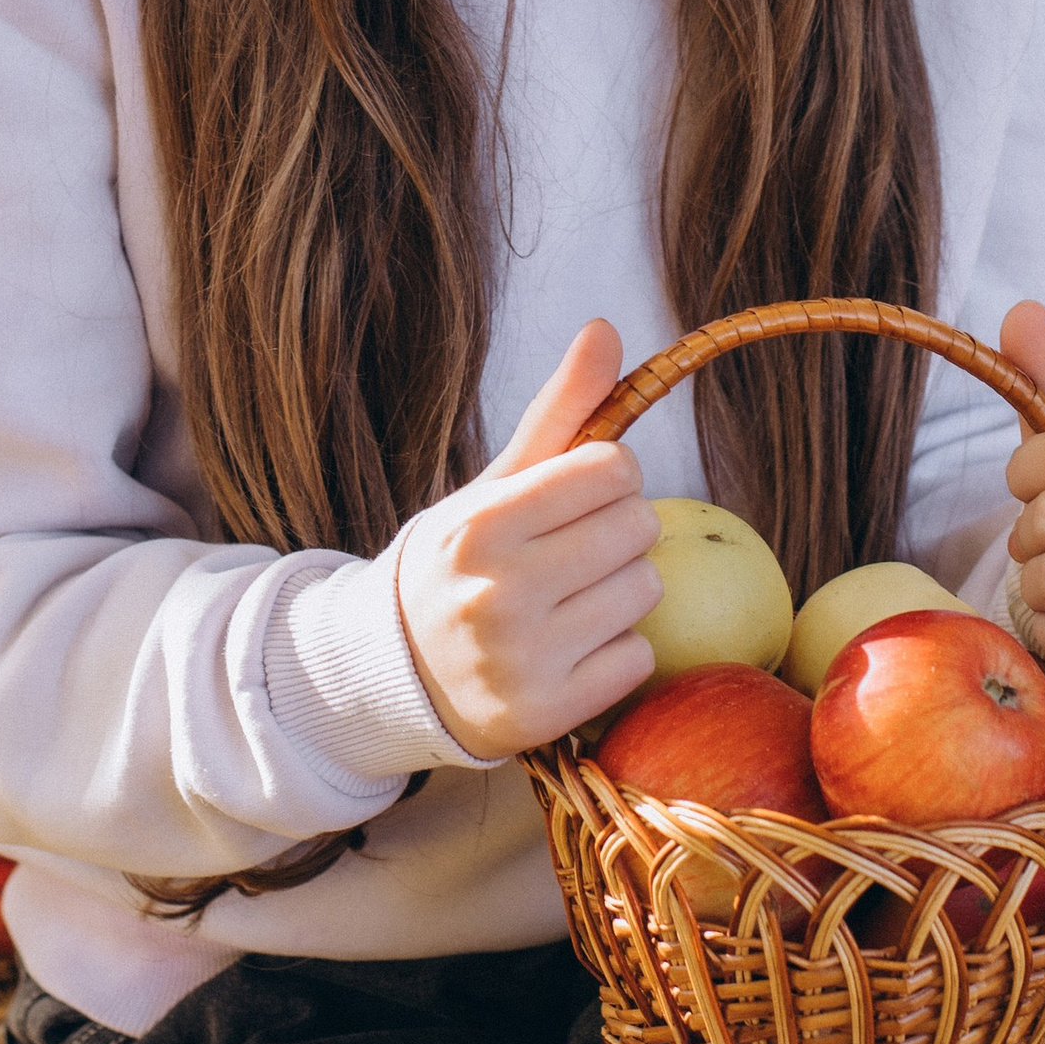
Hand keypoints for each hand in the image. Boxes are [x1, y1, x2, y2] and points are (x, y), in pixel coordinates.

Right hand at [395, 320, 661, 761]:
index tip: (576, 498)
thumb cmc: (463, 560)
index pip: (612, 469)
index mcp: (482, 522)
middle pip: (639, 528)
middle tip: (573, 553)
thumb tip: (607, 328)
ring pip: (647, 592)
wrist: (397, 669)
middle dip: (619, 532)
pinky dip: (616, 652)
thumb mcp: (496, 484)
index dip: (607, 478)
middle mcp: (498, 591)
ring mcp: (522, 659)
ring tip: (569, 600)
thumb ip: (559, 410)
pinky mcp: (546, 714)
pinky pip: (638, 659)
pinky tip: (569, 648)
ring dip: (622, 591)